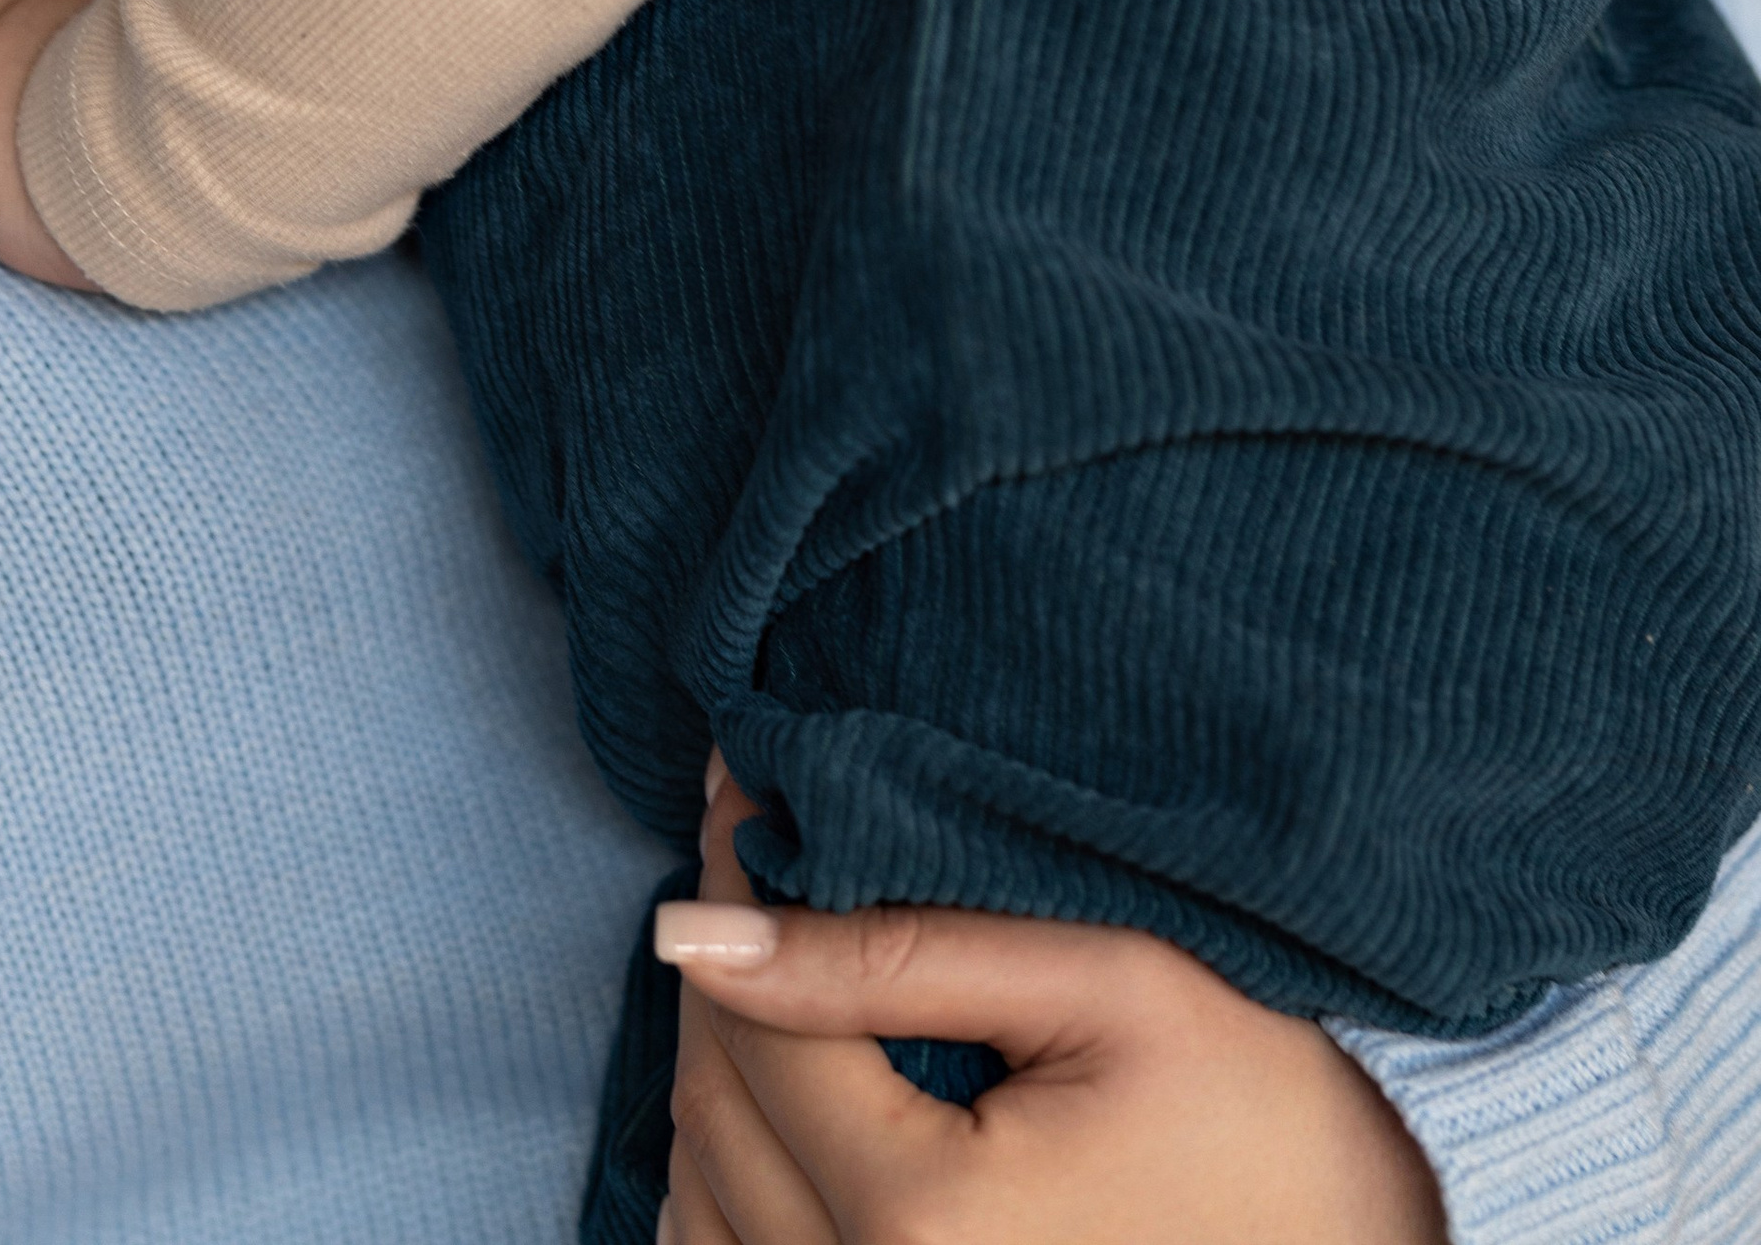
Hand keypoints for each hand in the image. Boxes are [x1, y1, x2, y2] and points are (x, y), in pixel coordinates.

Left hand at [659, 768, 1446, 1244]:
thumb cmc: (1274, 1140)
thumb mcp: (1113, 990)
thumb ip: (901, 948)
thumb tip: (696, 925)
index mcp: (918, 1215)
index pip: (755, 1017)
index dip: (735, 878)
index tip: (740, 771)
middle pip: (714, 1107)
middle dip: (721, 963)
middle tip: (754, 841)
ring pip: (699, 1201)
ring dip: (720, 1068)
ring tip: (777, 953)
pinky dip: (735, 1180)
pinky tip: (790, 1094)